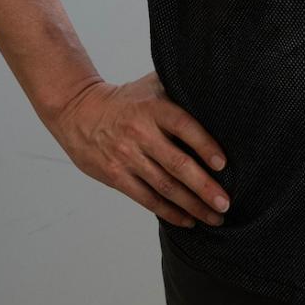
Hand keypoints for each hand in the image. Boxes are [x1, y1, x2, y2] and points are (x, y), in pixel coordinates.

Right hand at [46, 70, 230, 227]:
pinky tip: (188, 219)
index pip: (184, 126)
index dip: (205, 145)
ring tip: (214, 216)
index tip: (223, 164)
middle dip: (204, 187)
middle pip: (177, 164)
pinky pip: (147, 199)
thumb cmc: (126, 100)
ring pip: (165, 186)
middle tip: (225, 202)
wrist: (79, 111)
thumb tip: (219, 94)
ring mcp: (127, 157)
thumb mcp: (152, 85)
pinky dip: (169, 212)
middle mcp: (141, 134)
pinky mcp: (116, 176)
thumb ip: (181, 89)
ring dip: (192, 205)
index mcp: (154, 108)